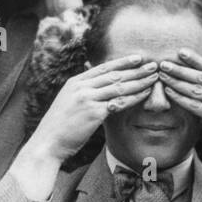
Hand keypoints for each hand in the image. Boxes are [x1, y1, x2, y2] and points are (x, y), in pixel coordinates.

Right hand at [21, 54, 158, 163]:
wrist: (47, 143)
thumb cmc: (58, 128)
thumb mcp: (67, 104)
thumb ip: (80, 94)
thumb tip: (93, 91)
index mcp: (75, 82)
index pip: (103, 68)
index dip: (122, 62)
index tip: (137, 58)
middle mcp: (81, 87)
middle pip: (114, 74)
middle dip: (136, 69)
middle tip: (153, 64)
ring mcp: (87, 99)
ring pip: (119, 86)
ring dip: (139, 80)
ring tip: (154, 77)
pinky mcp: (93, 113)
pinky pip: (118, 102)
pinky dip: (133, 97)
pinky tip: (145, 94)